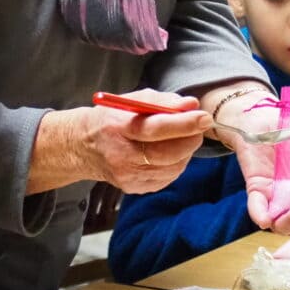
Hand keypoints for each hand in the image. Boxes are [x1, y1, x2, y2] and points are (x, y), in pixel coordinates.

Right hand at [84, 89, 210, 192]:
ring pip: (172, 167)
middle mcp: (121, 156)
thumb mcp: (133, 100)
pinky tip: (169, 151)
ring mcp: (128, 176)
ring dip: (185, 150)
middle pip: (167, 153)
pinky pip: (167, 177)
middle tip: (201, 125)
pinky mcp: (134, 188)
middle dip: (191, 138)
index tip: (204, 117)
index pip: (155, 128)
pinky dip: (176, 162)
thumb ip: (163, 101)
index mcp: (118, 127)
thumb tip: (193, 105)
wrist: (85, 147)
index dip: (184, 124)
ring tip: (181, 136)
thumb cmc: (114, 118)